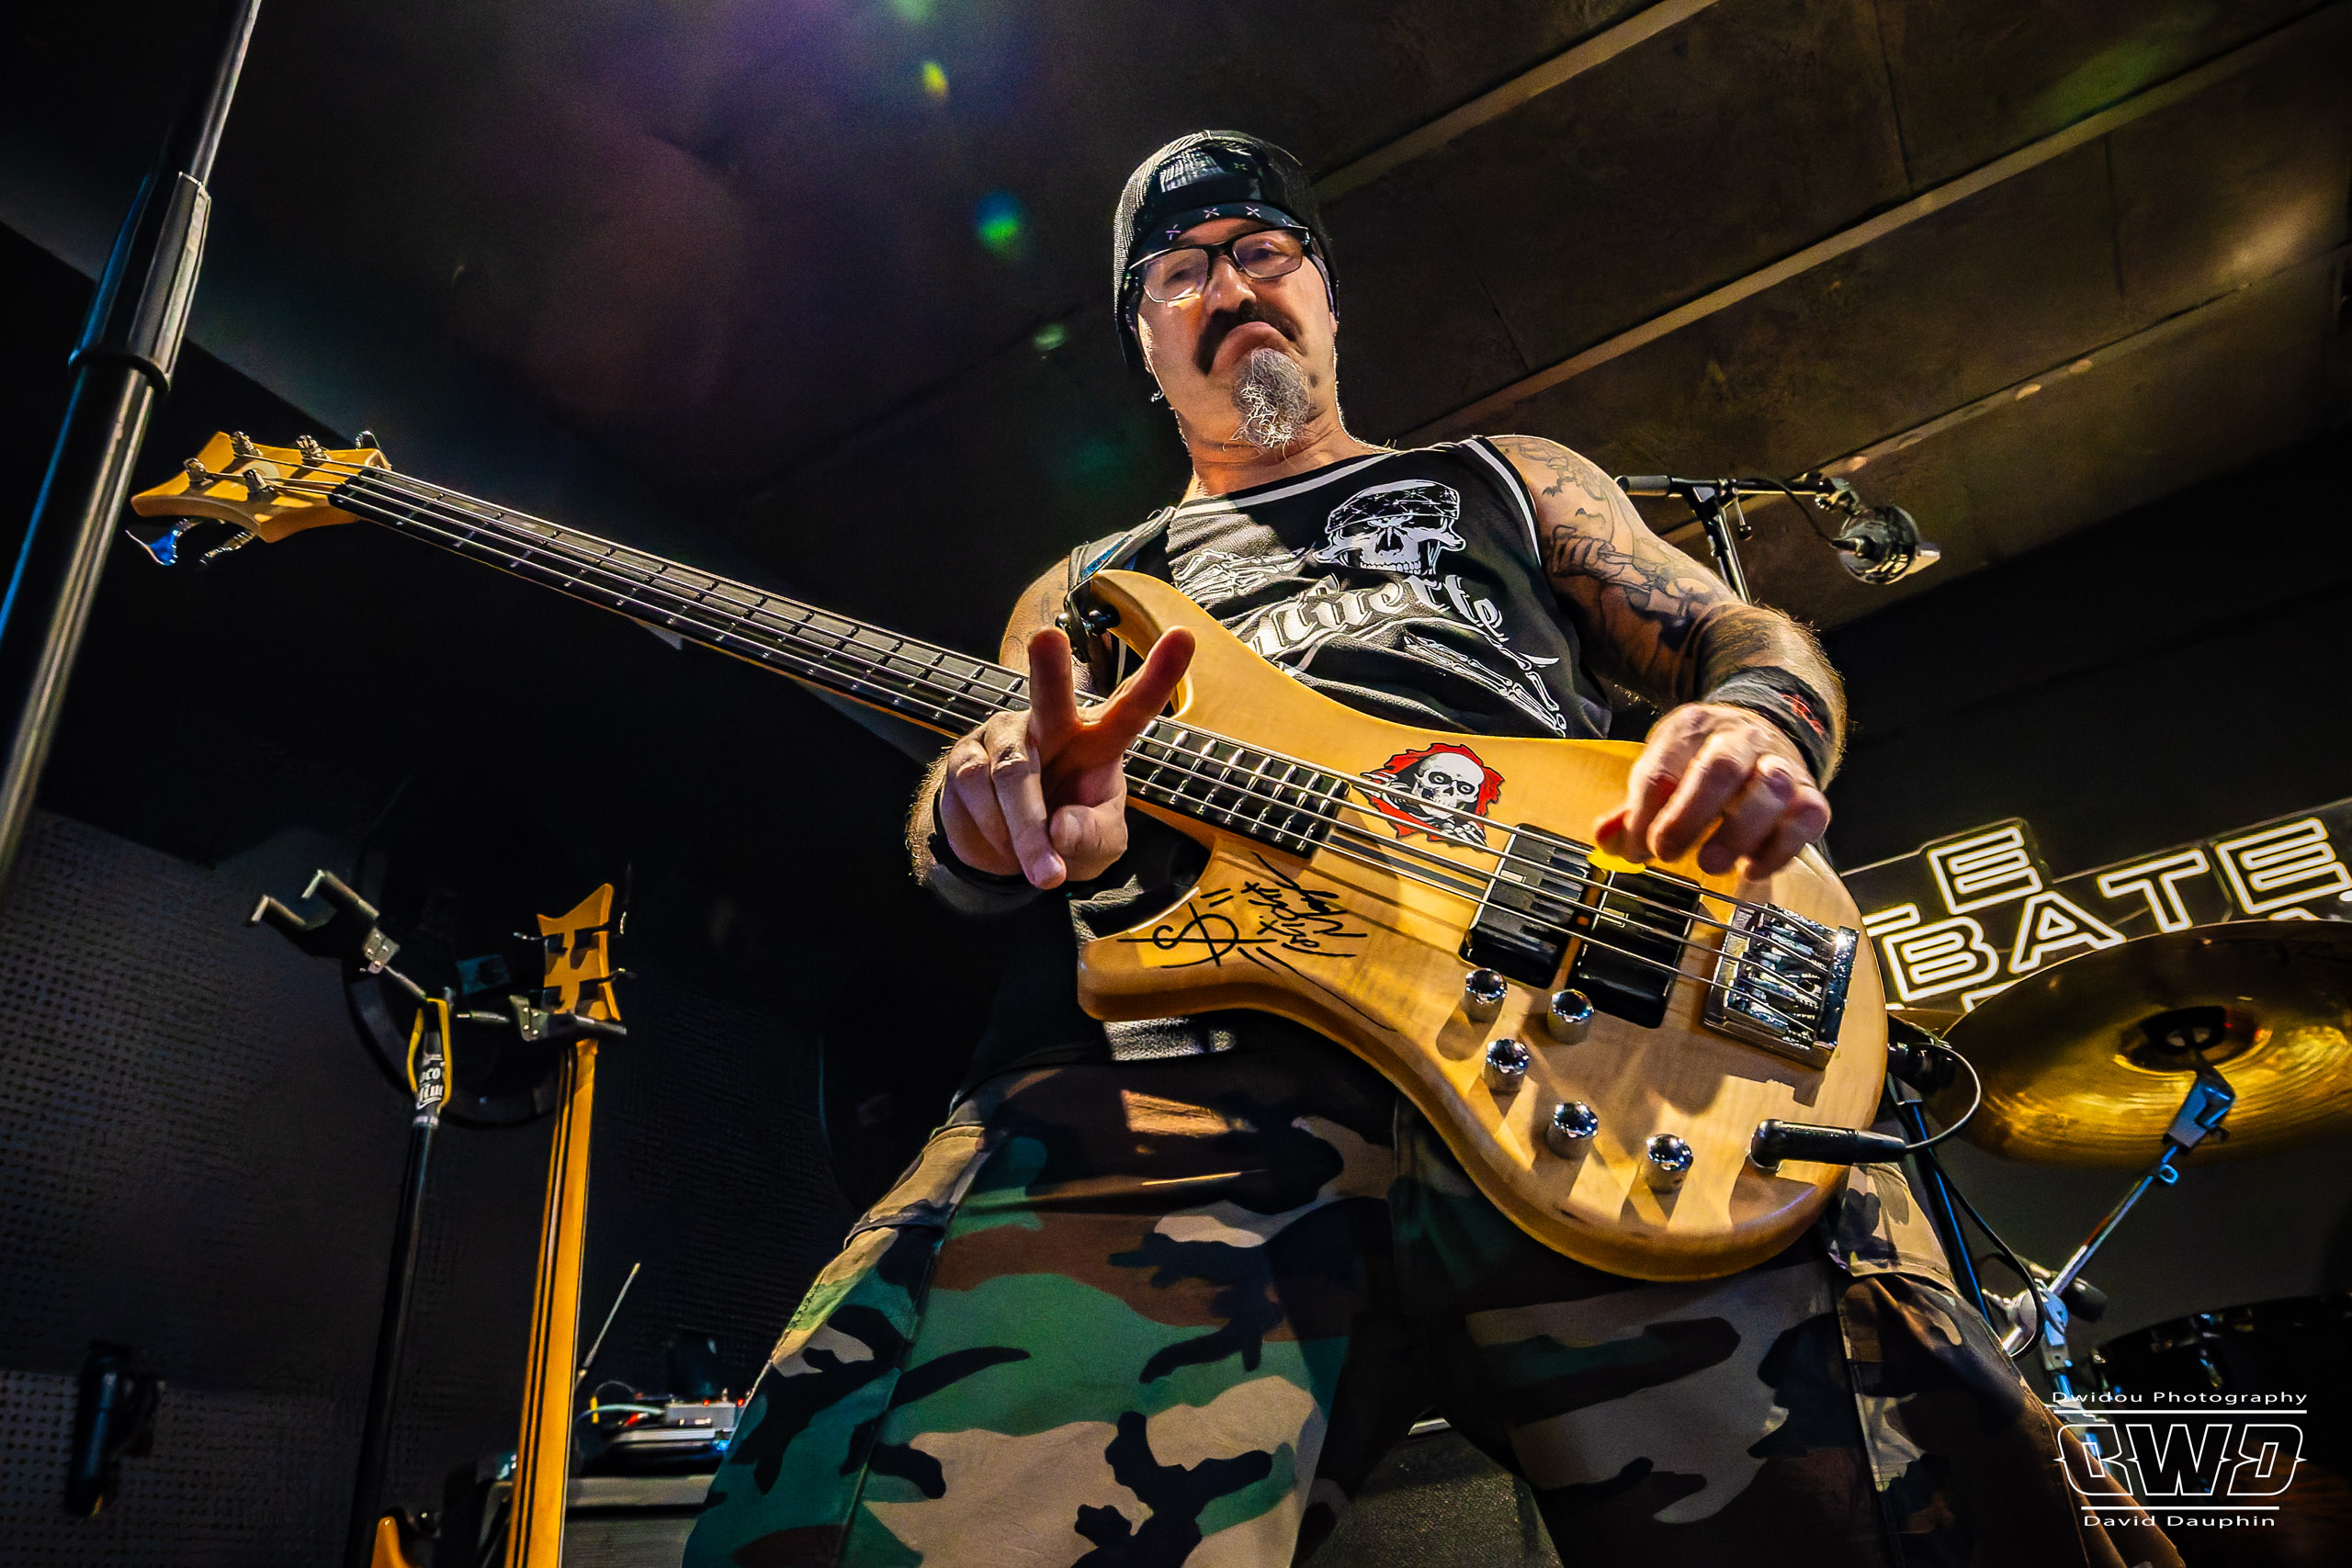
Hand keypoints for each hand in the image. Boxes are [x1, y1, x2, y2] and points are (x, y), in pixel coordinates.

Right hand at [937, 625, 1194, 887]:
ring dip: (1025, 830)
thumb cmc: (1070, 832)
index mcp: (1100, 740)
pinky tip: (1003, 843)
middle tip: (1047, 639)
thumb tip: (1059, 829)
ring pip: (1011, 773)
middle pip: (1050, 695)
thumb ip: (1091, 837)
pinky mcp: (967, 756)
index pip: (1132, 706)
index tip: (1182, 637)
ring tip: (1044, 871)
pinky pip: (975, 791)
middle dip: (1049, 669)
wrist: (1008, 852)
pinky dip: (993, 829)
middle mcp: (1052, 725)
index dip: (1158, 674)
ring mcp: (1006, 736)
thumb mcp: (1100, 847)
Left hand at [1594, 703, 1829, 879]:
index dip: (1643, 815)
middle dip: (1689, 816)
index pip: (1662, 770)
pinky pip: (1807, 817)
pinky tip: (1750, 868)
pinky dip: (1779, 849)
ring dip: (1738, 832)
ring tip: (1711, 865)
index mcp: (1692, 729)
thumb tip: (1605, 839)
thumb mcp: (1664, 767)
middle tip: (1667, 853)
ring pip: (1771, 789)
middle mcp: (1740, 739)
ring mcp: (1780, 763)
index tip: (1635, 849)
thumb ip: (1634, 808)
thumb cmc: (1703, 759)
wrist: (1765, 727)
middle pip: (1721, 768)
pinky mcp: (1809, 792)